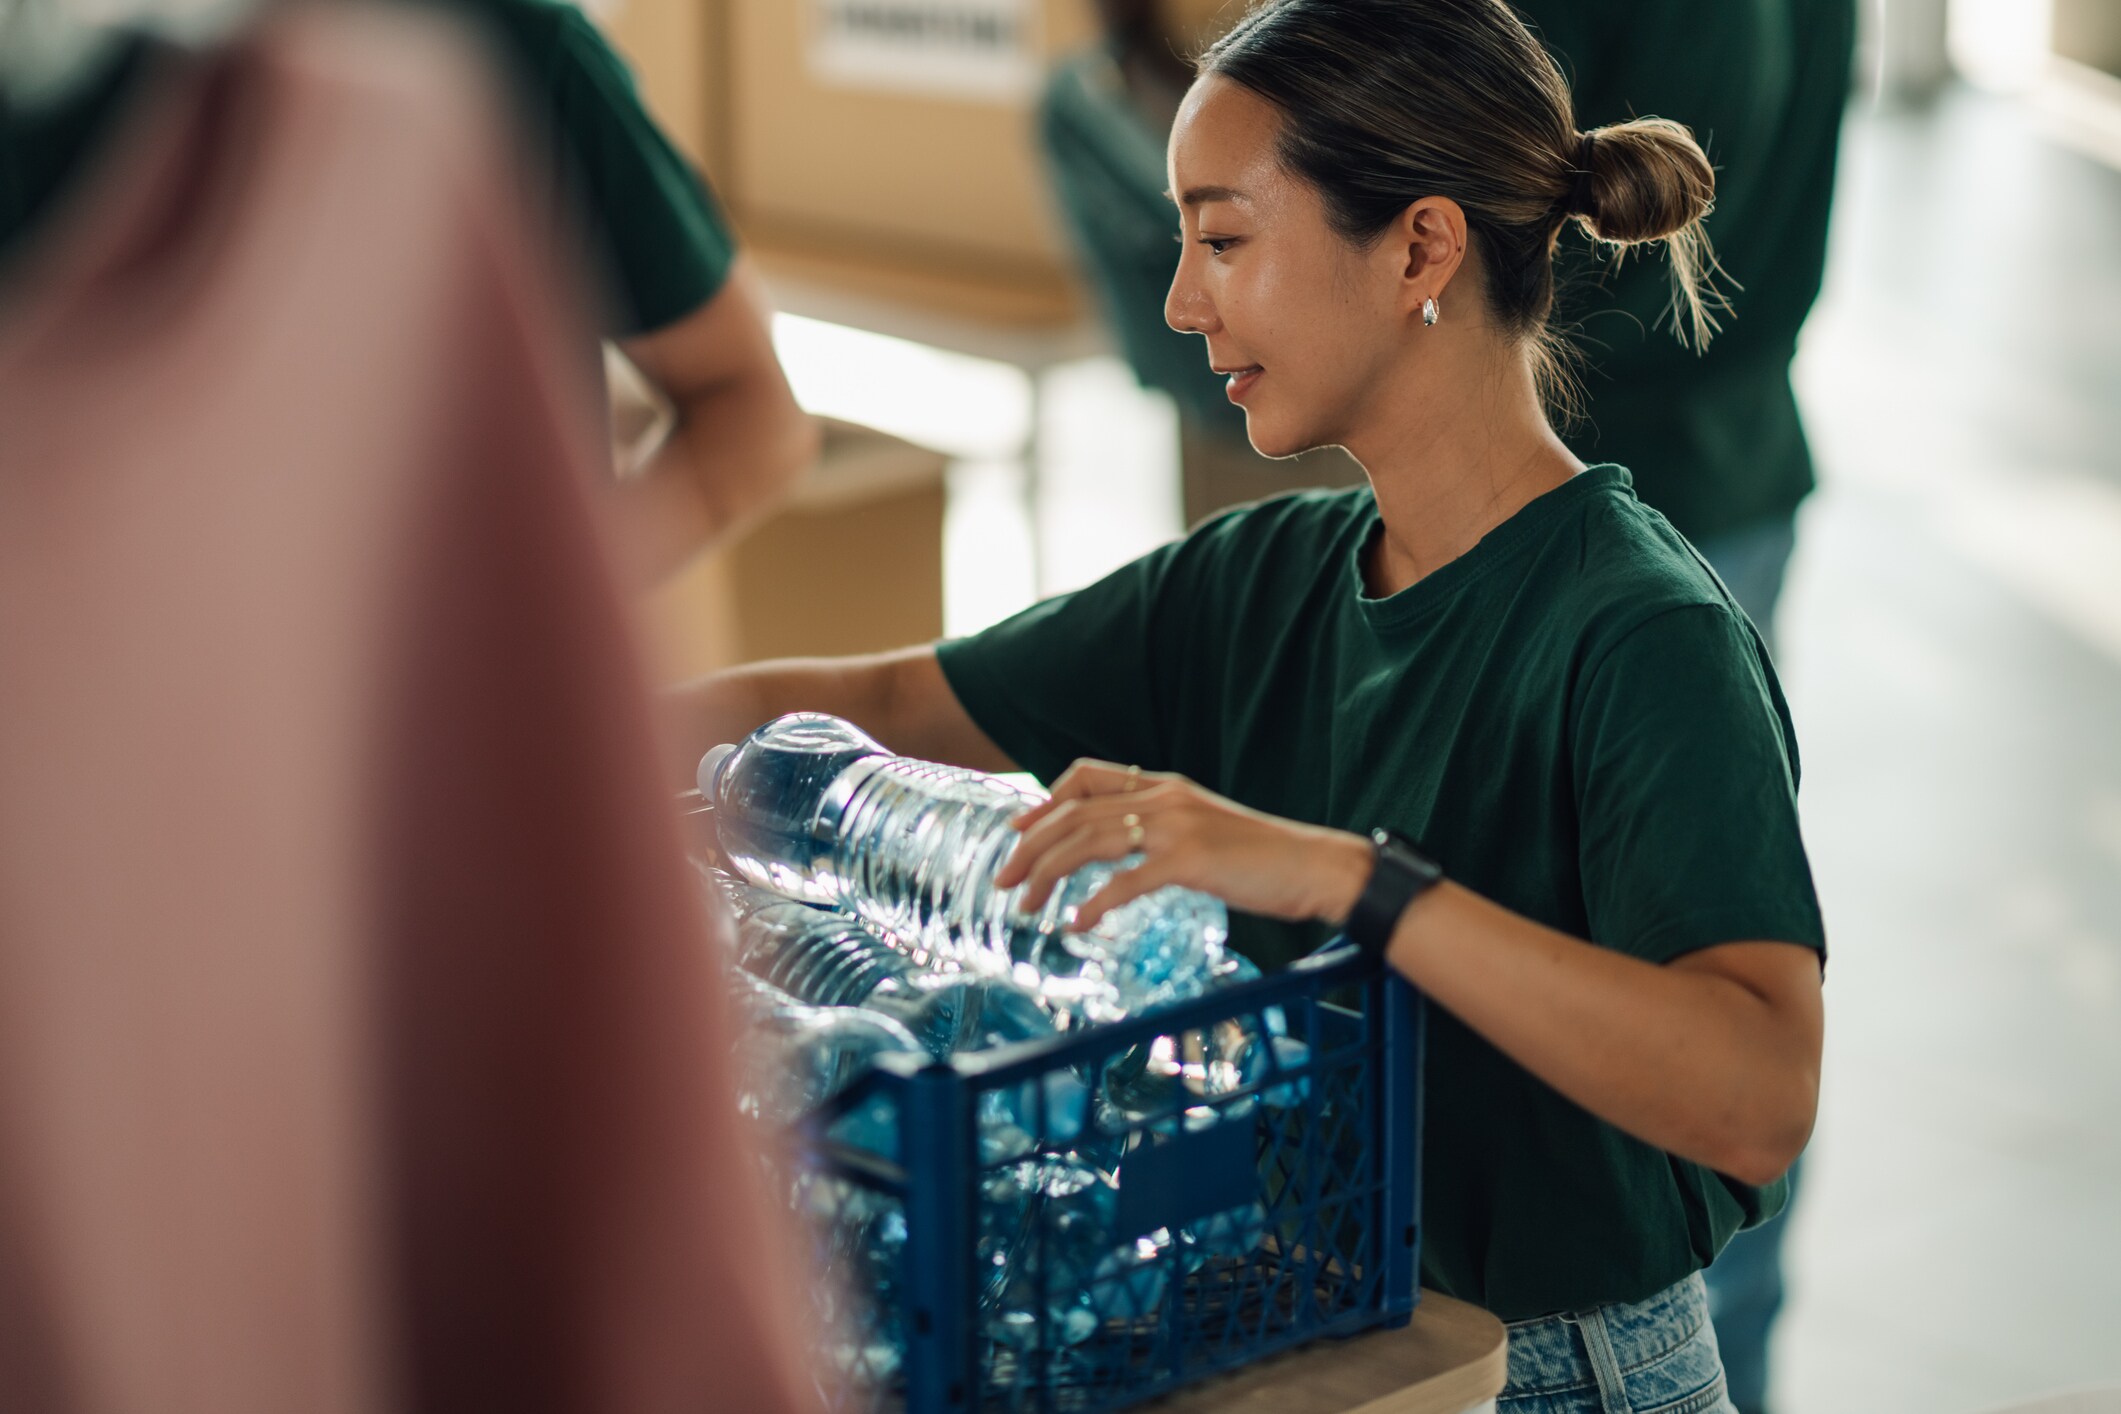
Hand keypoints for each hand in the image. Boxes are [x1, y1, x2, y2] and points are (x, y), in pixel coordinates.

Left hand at [993, 759, 1373, 932]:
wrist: (1317, 865)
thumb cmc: (1264, 857)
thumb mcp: (1205, 830)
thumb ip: (1165, 832)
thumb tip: (1125, 857)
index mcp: (1166, 785)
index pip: (1088, 776)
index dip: (1045, 802)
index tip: (1018, 831)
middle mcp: (1165, 797)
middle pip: (1075, 812)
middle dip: (1030, 847)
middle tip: (1003, 879)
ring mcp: (1177, 826)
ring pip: (1089, 841)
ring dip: (1047, 874)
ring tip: (1026, 904)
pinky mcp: (1190, 859)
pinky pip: (1125, 881)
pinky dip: (1093, 902)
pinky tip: (1077, 923)